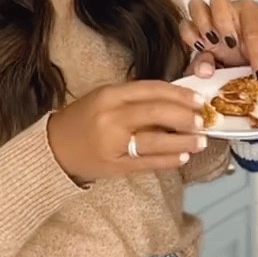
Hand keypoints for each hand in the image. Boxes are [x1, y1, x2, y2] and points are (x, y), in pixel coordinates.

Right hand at [47, 81, 206, 183]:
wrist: (55, 148)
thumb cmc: (84, 119)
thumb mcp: (105, 98)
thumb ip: (135, 98)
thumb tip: (176, 101)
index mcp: (110, 95)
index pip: (151, 90)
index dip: (178, 94)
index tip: (198, 99)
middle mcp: (111, 117)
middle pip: (155, 113)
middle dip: (184, 117)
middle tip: (203, 119)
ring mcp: (113, 143)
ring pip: (155, 141)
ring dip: (182, 141)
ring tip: (201, 141)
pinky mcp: (115, 166)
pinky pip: (147, 163)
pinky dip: (167, 160)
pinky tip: (183, 157)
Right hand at [181, 0, 257, 78]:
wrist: (247, 51)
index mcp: (250, 11)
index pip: (253, 29)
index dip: (256, 53)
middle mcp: (228, 9)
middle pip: (218, 1)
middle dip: (223, 23)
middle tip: (231, 45)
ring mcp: (208, 18)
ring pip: (196, 6)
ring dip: (203, 26)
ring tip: (213, 45)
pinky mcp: (195, 30)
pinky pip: (185, 26)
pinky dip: (191, 37)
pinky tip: (202, 49)